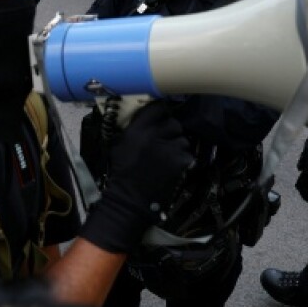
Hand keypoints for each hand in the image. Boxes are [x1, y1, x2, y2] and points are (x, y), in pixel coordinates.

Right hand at [80, 100, 193, 252]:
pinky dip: (182, 159)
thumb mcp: (120, 144)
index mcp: (137, 130)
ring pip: (183, 138)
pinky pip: (187, 154)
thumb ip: (134, 128)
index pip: (157, 109)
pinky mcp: (179, 162)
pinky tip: (173, 166)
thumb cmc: (122, 171)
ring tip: (169, 155)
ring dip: (178, 145)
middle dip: (171, 130)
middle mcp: (154, 135)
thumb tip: (148, 117)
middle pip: (173, 122)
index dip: (161, 113)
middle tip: (166, 139)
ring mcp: (169, 148)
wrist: (130, 198)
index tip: (161, 118)